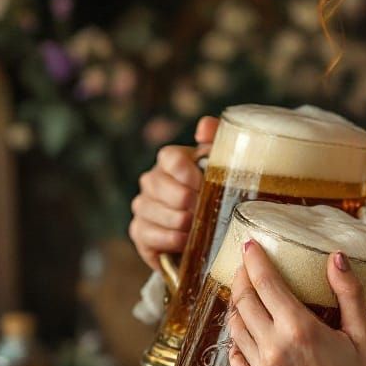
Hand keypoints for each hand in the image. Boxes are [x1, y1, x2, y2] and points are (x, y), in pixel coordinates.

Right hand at [128, 115, 218, 269]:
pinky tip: (184, 240)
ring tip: (197, 226)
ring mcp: (143, 206)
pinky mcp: (140, 232)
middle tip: (202, 209)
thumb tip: (203, 126)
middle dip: (184, 200)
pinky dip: (168, 238)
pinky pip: (146, 233)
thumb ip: (217, 139)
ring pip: (152, 210)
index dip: (186, 173)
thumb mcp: (225, 166)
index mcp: (172, 160)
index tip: (202, 185)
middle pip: (159, 184)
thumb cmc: (221, 195)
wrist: (215, 234)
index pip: (170, 157)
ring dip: (178, 220)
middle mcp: (153, 180)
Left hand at [226, 240, 365, 365]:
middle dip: (241, 279)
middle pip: (243, 302)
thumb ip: (348, 292)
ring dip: (238, 308)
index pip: (265, 284)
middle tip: (246, 267)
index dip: (254, 261)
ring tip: (248, 297)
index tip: (249, 245)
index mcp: (300, 330)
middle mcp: (274, 349)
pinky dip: (239, 341)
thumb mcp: (362, 332)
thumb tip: (336, 257)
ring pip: (235, 329)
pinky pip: (236, 358)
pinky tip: (250, 334)